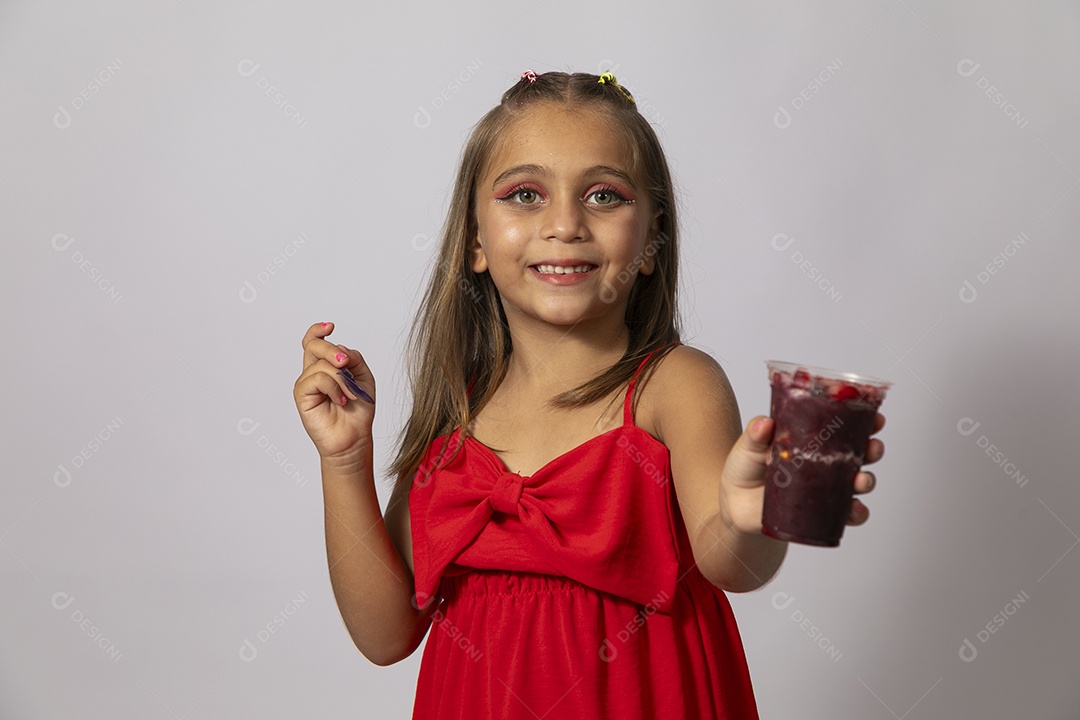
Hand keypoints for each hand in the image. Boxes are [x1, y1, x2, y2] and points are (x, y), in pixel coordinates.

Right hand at [293, 321, 375, 462]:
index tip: (330, 326)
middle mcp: (313, 372)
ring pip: (320, 364)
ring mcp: (306, 384)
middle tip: (345, 363)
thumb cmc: (358, 411)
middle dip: (331, 350)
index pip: (314, 342)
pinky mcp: (302, 396)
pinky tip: (341, 400)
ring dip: (342, 379)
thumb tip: (338, 347)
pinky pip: (317, 379)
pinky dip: (334, 388)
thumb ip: (354, 359)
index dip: (318, 330)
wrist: (355, 437)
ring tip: (350, 396)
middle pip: (313, 345)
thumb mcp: (364, 378)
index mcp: (326, 366)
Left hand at [719, 413, 885, 534]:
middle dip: (872, 450)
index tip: (875, 418)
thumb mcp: (747, 448)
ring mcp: (826, 489)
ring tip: (860, 480)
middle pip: (859, 454)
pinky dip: (856, 513)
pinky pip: (847, 515)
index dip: (863, 421)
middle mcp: (825, 463)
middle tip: (871, 448)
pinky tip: (854, 510)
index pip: (842, 427)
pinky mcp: (822, 513)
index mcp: (812, 440)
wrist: (735, 507)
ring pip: (858, 483)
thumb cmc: (745, 471)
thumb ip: (755, 435)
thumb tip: (765, 423)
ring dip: (866, 480)